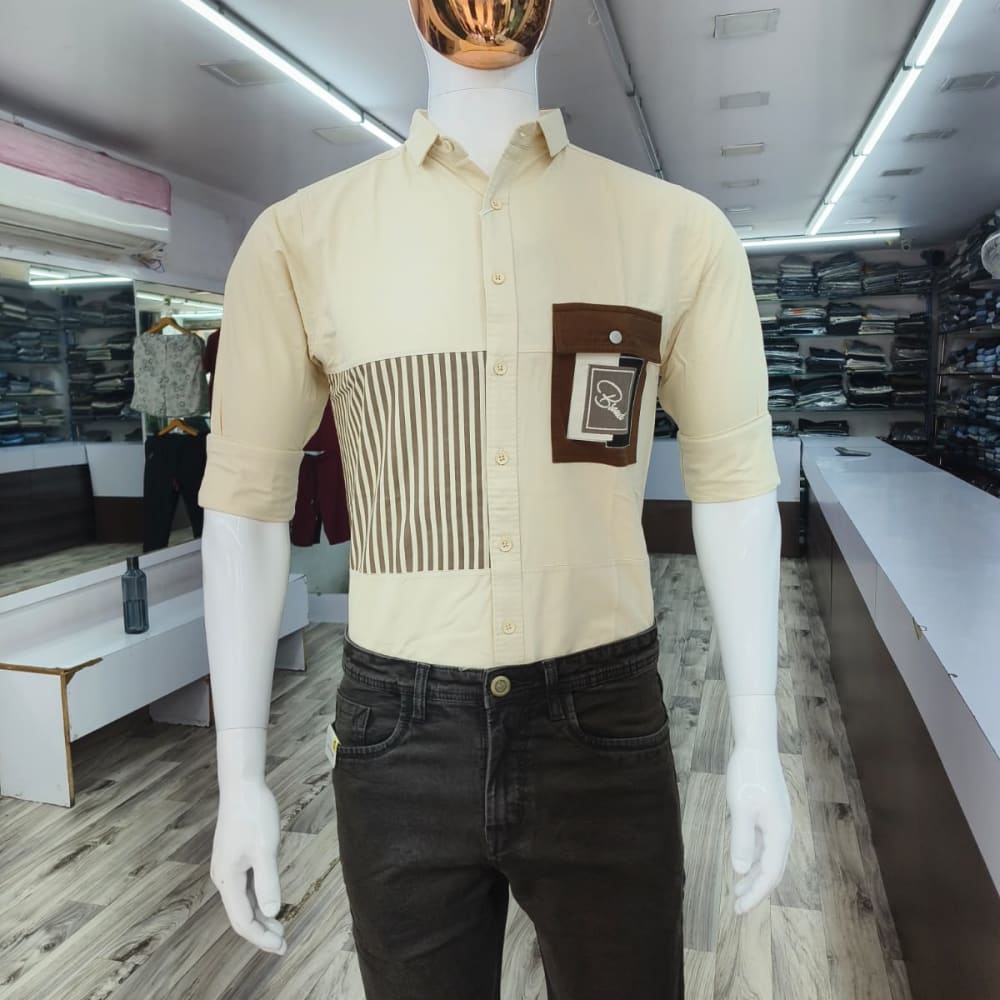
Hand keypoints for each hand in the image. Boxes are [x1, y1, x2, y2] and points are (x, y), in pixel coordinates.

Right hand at [211, 777, 286, 953]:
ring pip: (243, 902)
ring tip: (280, 929)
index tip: (281, 946)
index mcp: (228, 879)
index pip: (243, 921)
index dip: (261, 937)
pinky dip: (258, 900)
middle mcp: (224, 877)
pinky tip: (271, 904)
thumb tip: (271, 913)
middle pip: (241, 915)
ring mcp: (229, 867)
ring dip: (261, 917)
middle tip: (284, 944)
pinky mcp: (235, 857)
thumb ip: (267, 882)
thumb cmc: (254, 815)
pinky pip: (246, 888)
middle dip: (262, 932)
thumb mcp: (265, 849)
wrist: (242, 787)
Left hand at [725, 745, 791, 915]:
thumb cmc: (748, 774)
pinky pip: (765, 844)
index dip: (755, 894)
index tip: (739, 909)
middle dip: (756, 889)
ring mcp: (778, 822)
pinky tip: (743, 861)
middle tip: (737, 905)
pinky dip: (754, 857)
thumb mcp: (740, 807)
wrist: (757, 746)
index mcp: (779, 833)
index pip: (769, 874)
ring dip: (754, 874)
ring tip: (738, 889)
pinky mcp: (771, 813)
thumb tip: (741, 870)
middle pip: (772, 869)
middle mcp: (783, 831)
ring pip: (768, 857)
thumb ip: (742, 839)